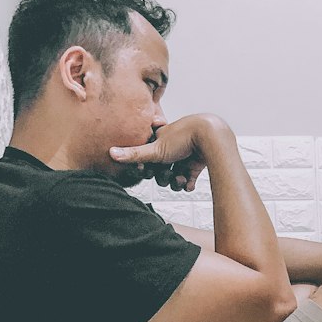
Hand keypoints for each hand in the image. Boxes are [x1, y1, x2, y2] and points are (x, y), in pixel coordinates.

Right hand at [109, 114, 228, 191]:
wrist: (211, 136)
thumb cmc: (183, 138)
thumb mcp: (155, 149)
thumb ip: (133, 154)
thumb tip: (109, 153)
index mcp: (161, 139)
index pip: (149, 159)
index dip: (148, 168)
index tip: (149, 171)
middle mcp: (173, 146)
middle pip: (162, 169)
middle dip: (164, 177)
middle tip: (169, 175)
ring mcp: (186, 154)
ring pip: (175, 175)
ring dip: (177, 182)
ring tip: (181, 180)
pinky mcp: (198, 162)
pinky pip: (189, 178)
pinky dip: (188, 183)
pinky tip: (189, 184)